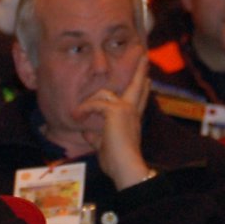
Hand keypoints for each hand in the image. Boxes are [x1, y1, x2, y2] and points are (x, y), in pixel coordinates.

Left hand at [73, 56, 153, 190]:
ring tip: (77, 115)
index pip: (139, 100)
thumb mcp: (104, 147)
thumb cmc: (117, 162)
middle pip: (136, 85)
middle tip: (144, 55)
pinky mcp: (115, 111)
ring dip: (88, 103)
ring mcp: (125, 109)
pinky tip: (78, 119)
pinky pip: (94, 104)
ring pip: (104, 94)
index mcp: (133, 120)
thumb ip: (96, 137)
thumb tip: (86, 132)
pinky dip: (84, 111)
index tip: (147, 79)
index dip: (143, 88)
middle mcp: (132, 112)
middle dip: (139, 69)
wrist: (126, 167)